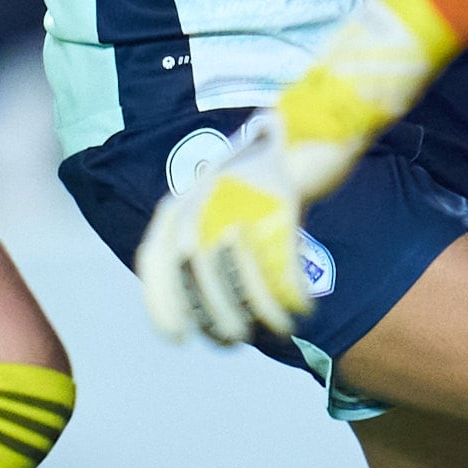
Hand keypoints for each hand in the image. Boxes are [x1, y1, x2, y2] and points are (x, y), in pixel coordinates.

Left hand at [137, 0, 467, 344]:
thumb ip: (203, 243)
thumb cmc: (263, 180)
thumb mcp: (221, 207)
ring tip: (274, 329)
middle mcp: (203, 195)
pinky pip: (280, 256)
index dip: (161, 302)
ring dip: (255, 309)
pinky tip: (300, 309)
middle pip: (196, 269)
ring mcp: (241, 193)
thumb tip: (198, 303)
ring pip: (238, 267)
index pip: (155, 258)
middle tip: (235, 340)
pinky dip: (288, 291)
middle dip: (214, 314)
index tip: (177, 338)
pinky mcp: (281, 194)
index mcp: (182, 200)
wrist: (311, 127)